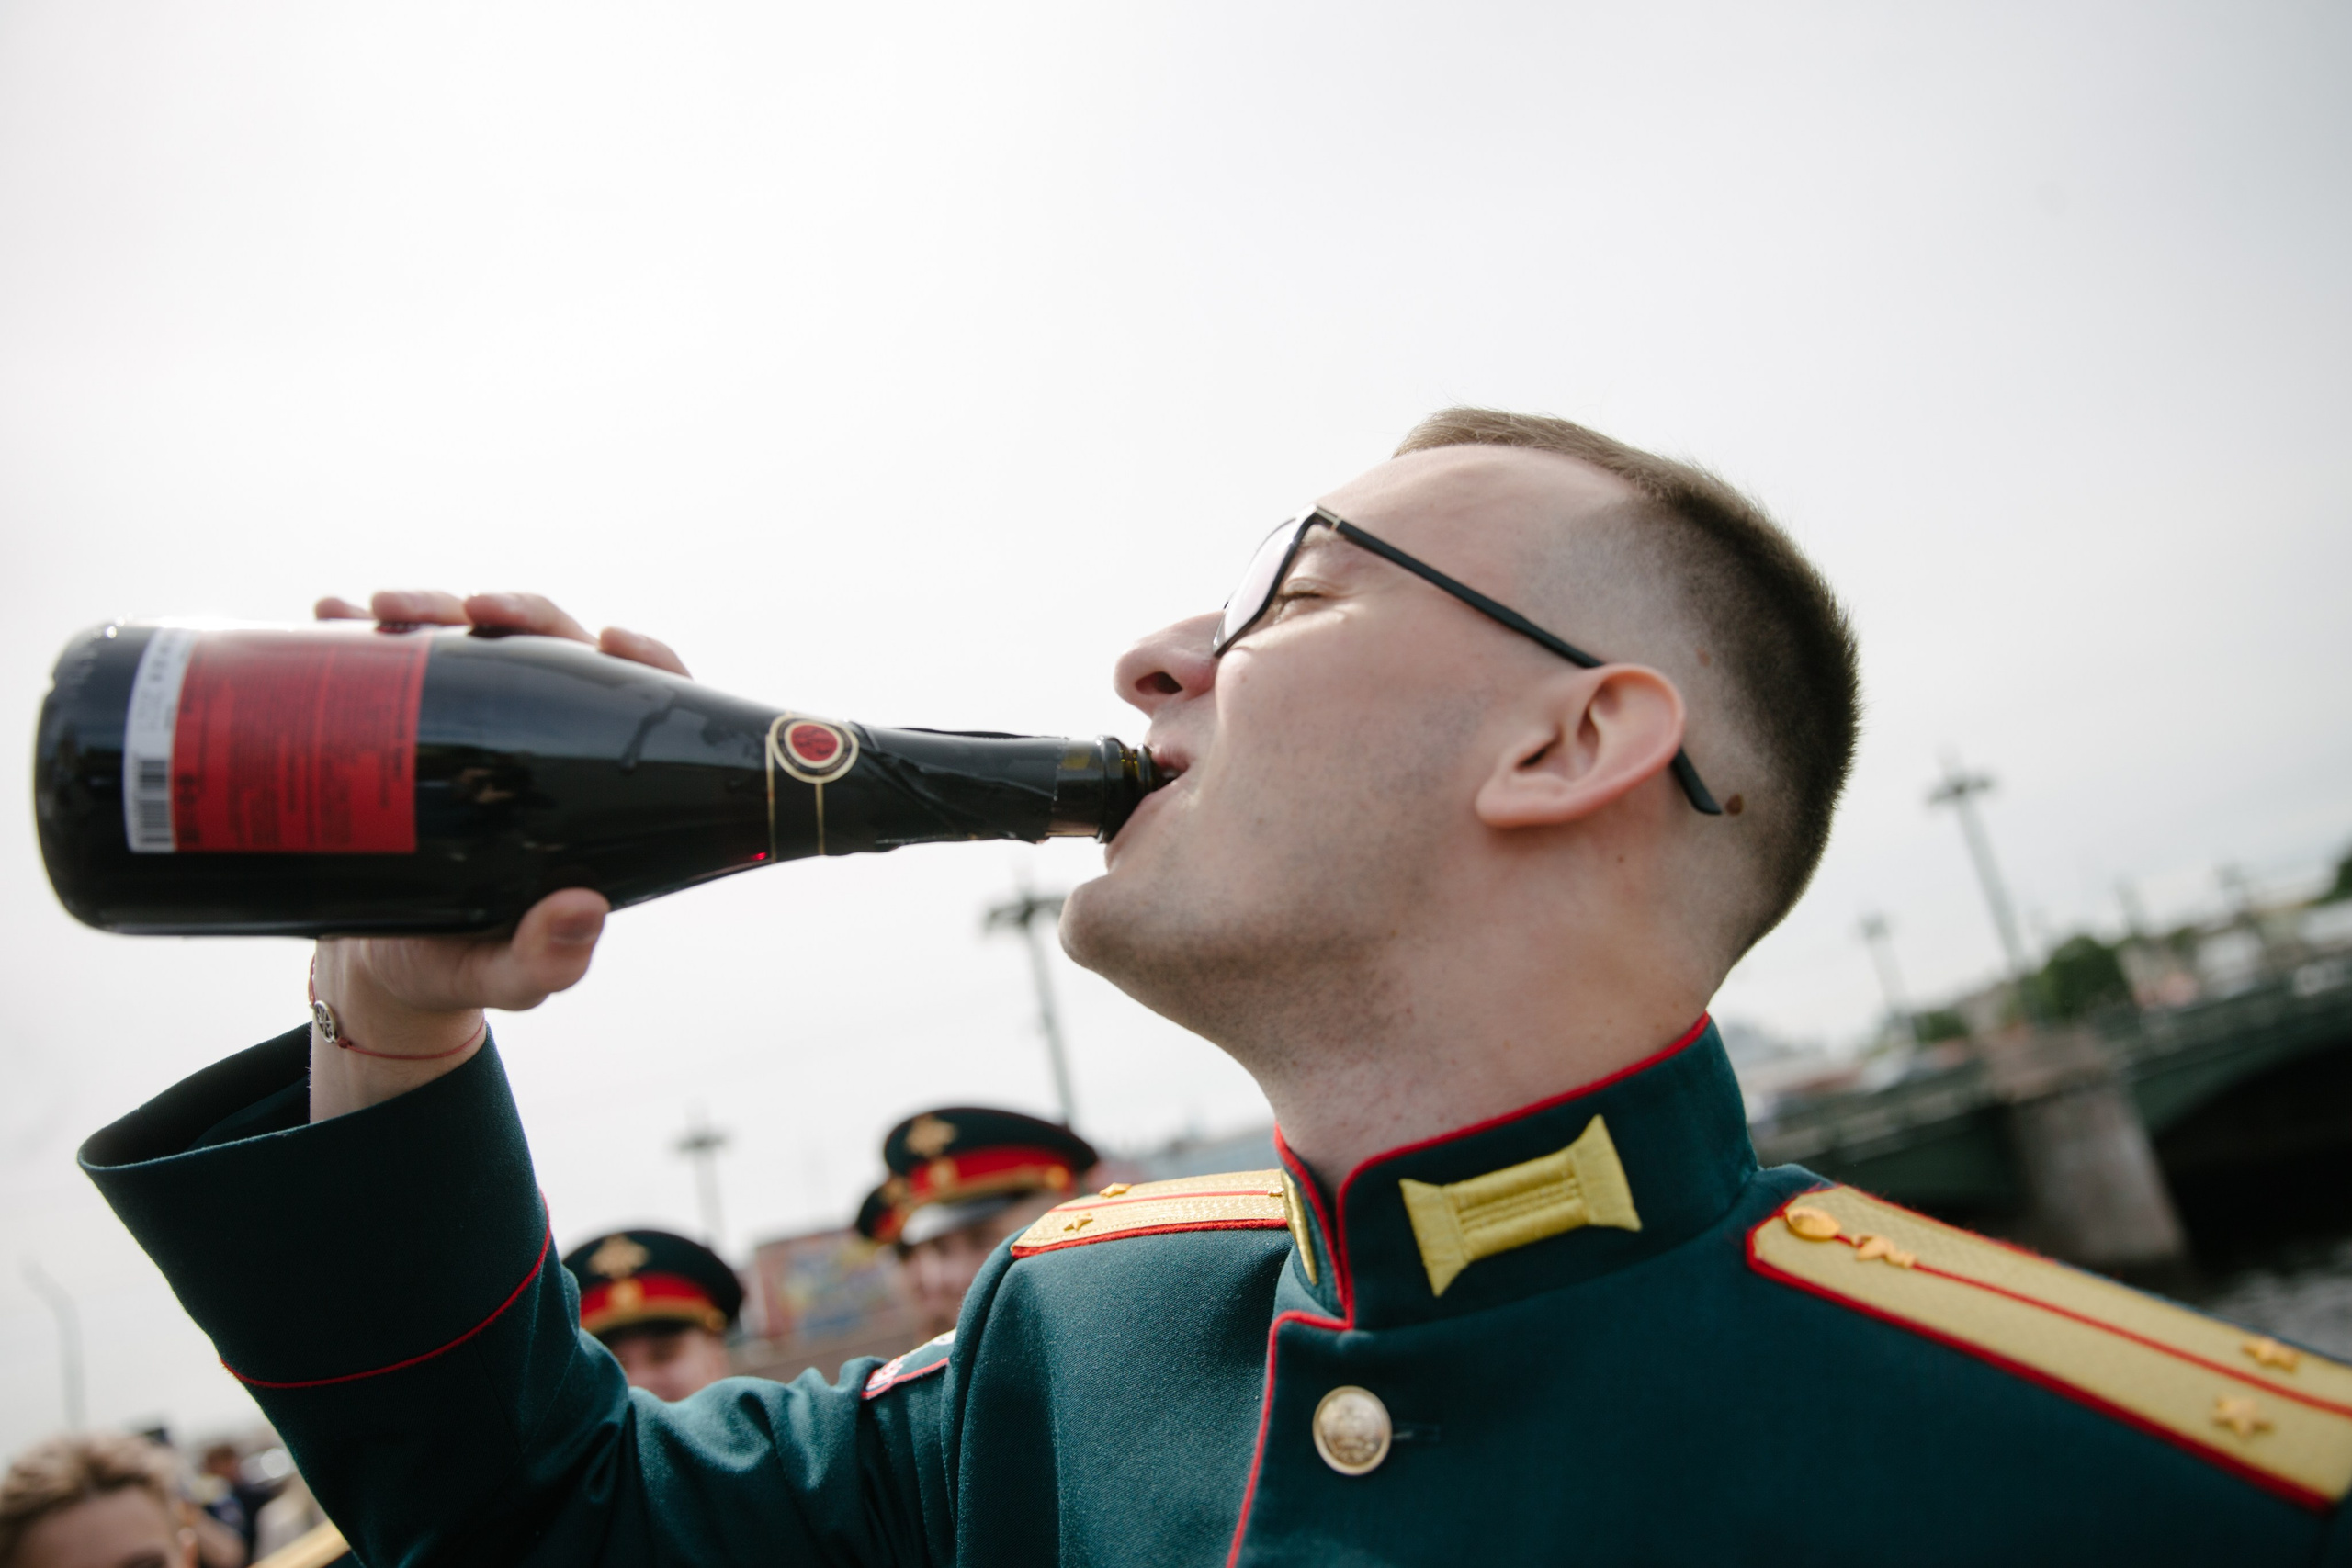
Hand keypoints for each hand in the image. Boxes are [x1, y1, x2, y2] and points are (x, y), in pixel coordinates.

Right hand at [306, 591, 688, 1120]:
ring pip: (469, 644)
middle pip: (553, 654)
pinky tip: (326, 615)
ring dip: (431, 611)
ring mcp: (468, 731)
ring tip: (380, 611)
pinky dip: (354, 631)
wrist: (364, 971)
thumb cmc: (456, 970)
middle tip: (471, 611)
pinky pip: (385, 663)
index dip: (641, 663)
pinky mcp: (400, 727)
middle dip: (518, 615)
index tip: (611, 641)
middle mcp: (536, 749)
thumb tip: (585, 907)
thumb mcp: (506, 976)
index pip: (638, 710)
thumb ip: (547, 959)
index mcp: (587, 796)